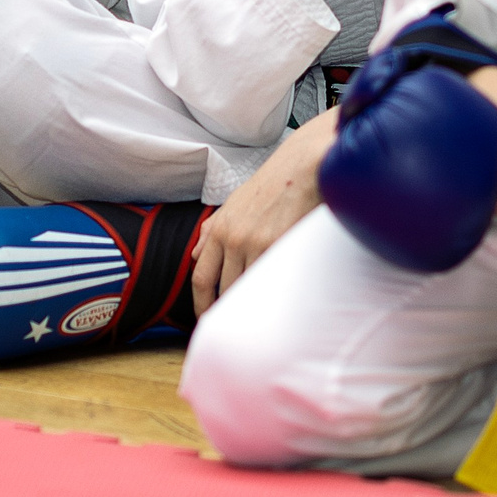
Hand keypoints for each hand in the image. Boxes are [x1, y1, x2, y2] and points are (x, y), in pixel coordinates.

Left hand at [192, 108, 332, 315]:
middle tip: (236, 330)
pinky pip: (273, 280)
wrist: (300, 166)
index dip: (201, 305)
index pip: (201, 278)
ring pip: (249, 288)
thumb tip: (195, 255)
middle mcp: (233, 238)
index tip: (206, 321)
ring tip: (259, 323)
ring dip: (253, 307)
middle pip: (225, 289)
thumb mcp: (233, 203)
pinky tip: (279, 307)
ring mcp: (257, 243)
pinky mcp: (282, 245)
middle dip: (228, 311)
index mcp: (218, 229)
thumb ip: (213, 230)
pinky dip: (274, 296)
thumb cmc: (270, 185)